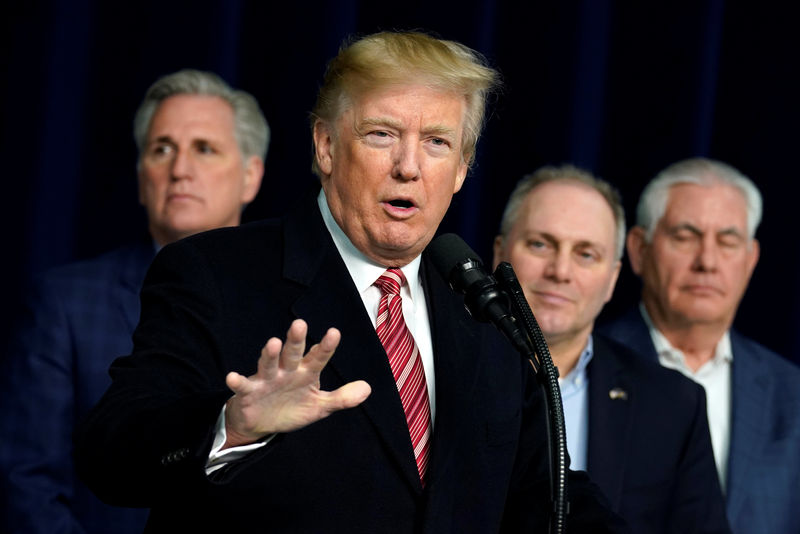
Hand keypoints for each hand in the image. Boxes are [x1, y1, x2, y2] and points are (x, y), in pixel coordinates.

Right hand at [223, 319, 370, 447]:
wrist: (261, 423)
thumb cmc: (291, 407)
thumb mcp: (319, 406)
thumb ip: (342, 398)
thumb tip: (367, 388)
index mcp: (305, 373)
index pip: (317, 358)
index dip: (326, 347)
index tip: (334, 333)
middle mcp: (286, 371)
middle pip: (292, 353)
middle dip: (296, 340)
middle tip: (300, 324)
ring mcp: (267, 379)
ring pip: (268, 364)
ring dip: (269, 355)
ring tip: (272, 343)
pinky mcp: (249, 392)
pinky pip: (243, 385)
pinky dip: (237, 381)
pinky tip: (232, 377)